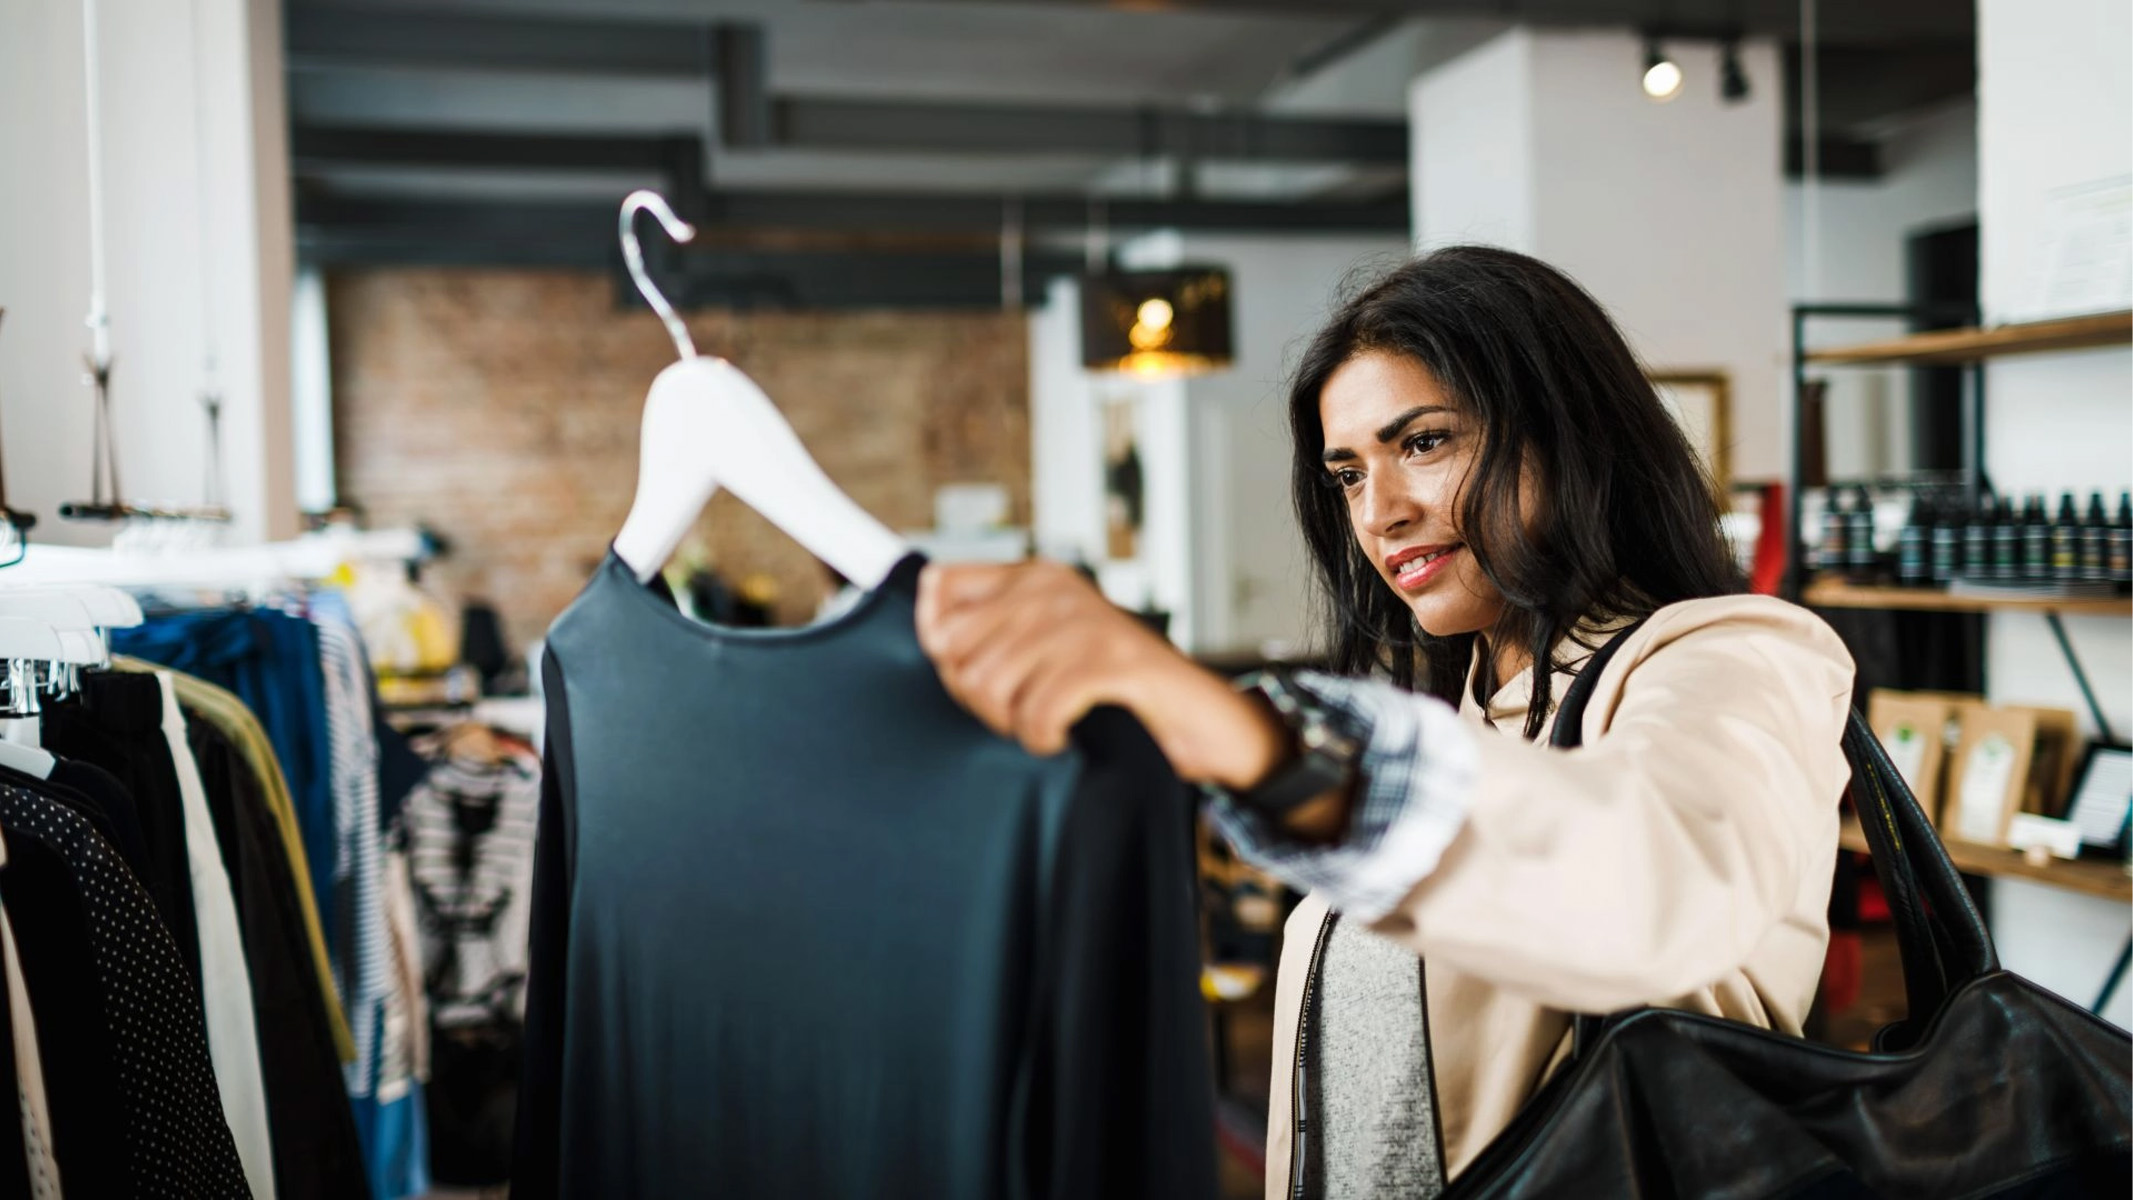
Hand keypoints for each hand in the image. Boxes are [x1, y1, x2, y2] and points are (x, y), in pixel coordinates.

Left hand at [916, 560, 1287, 789]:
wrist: (1198, 717)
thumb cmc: (1116, 689)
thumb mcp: (1047, 648)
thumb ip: (990, 632)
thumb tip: (928, 628)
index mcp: (1034, 577)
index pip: (939, 588)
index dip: (939, 643)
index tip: (974, 673)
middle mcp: (1054, 589)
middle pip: (956, 650)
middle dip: (975, 698)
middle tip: (1016, 712)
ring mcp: (1084, 621)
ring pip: (990, 683)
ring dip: (1010, 722)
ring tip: (1040, 724)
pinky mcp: (1111, 661)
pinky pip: (1038, 709)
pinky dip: (1042, 737)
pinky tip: (1059, 737)